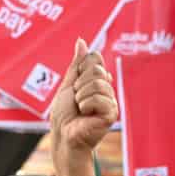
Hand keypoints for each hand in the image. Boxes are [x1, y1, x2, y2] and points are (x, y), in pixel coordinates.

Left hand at [49, 39, 117, 158]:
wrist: (63, 134)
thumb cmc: (63, 114)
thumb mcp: (68, 84)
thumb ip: (77, 64)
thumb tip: (81, 41)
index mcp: (97, 80)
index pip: (95, 59)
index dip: (80, 70)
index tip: (75, 84)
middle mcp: (106, 89)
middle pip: (96, 70)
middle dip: (79, 84)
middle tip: (76, 99)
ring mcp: (110, 101)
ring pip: (97, 83)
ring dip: (81, 96)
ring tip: (80, 108)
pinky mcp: (112, 113)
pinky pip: (99, 98)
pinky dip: (86, 105)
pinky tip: (85, 115)